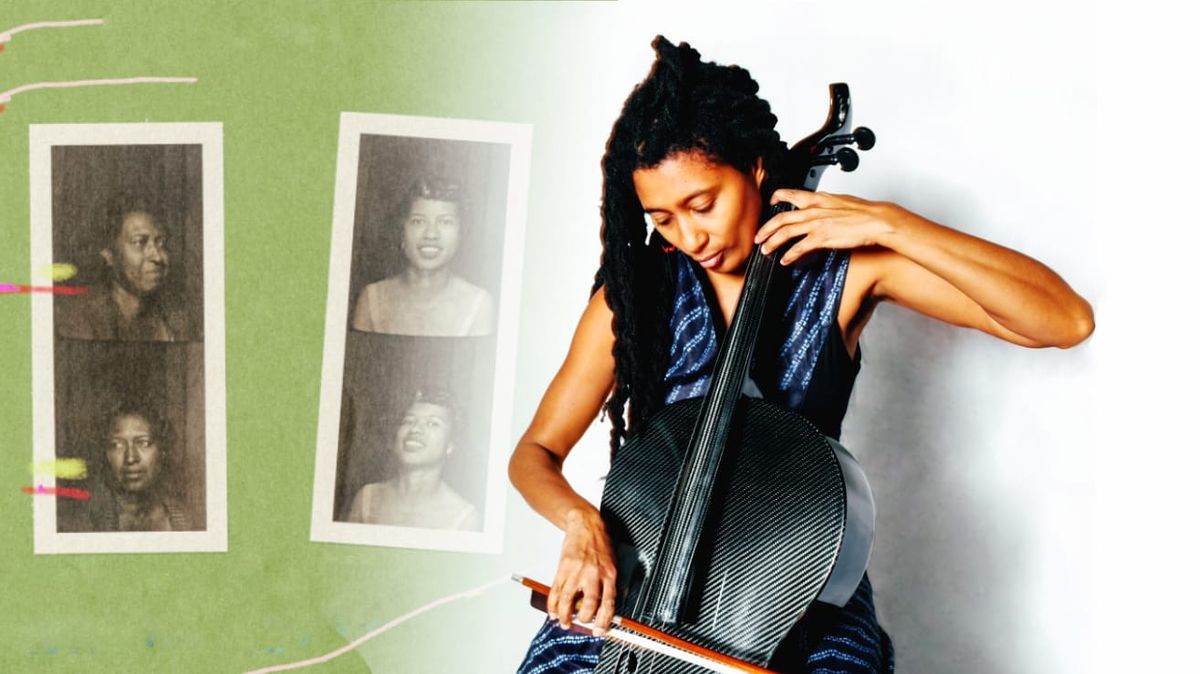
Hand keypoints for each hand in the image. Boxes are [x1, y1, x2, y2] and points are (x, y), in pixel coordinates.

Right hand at [547, 507, 617, 635]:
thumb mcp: (612, 563)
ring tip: (564, 622)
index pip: (608, 603)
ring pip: (569, 600)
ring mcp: (577, 571)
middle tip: (581, 624)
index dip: (604, 620)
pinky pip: (557, 590)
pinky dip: (554, 603)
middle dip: (584, 619)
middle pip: (589, 604)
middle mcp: (594, 574)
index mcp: (609, 574)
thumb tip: (605, 607)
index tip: (600, 630)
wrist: (586, 525)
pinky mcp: (563, 568)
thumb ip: (609, 584)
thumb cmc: (600, 543)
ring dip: (565, 615)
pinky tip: (553, 610)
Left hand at [755, 190, 901, 264]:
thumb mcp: (840, 201)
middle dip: (765, 229)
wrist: (876, 220)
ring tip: (765, 250)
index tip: (770, 202)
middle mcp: (813, 210)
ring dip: (772, 242)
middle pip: (781, 218)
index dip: (776, 198)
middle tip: (758, 237)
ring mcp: (816, 224)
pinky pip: (799, 248)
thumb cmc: (863, 212)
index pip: (790, 194)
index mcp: (817, 199)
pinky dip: (789, 255)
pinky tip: (785, 261)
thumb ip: (825, 205)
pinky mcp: (822, 237)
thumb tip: (820, 208)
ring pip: (785, 232)